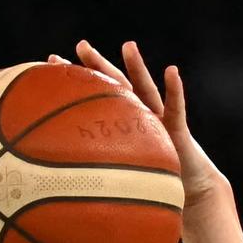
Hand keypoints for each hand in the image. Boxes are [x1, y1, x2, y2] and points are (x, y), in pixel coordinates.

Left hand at [53, 39, 227, 204]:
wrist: (191, 197)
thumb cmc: (151, 191)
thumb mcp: (114, 185)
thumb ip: (91, 180)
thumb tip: (52, 193)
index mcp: (120, 127)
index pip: (93, 98)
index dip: (75, 80)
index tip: (51, 62)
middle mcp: (138, 119)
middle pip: (114, 86)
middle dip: (98, 65)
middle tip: (81, 45)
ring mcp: (159, 122)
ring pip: (144, 90)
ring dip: (137, 67)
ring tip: (128, 46)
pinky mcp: (179, 132)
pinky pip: (175, 109)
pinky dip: (175, 90)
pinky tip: (171, 71)